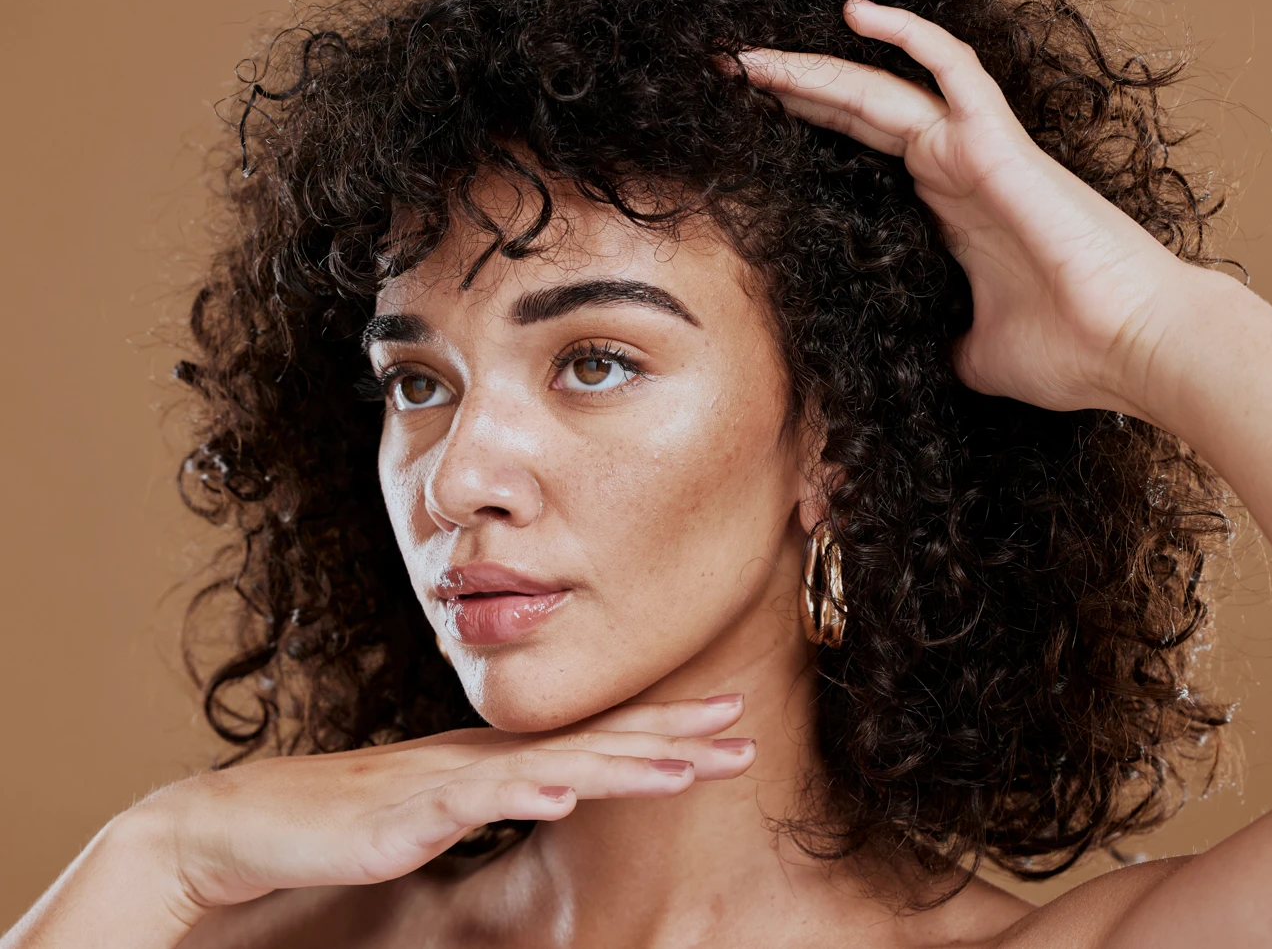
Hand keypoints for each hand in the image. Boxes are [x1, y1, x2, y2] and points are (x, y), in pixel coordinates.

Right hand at [123, 694, 753, 921]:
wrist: (254, 822)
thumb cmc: (350, 821)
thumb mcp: (440, 811)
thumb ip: (497, 800)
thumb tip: (555, 794)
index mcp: (498, 761)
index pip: (596, 739)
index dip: (662, 729)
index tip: (725, 725)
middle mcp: (484, 761)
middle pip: (594, 743)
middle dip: (671, 737)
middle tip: (742, 732)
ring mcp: (448, 783)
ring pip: (551, 766)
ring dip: (622, 764)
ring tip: (686, 765)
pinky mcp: (408, 815)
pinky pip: (473, 804)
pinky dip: (521, 796)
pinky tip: (564, 795)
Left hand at [733, 0, 1204, 416]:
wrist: (1130, 348)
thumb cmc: (1067, 351)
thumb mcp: (976, 354)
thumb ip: (942, 341)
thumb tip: (924, 361)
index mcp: (947, 213)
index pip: (863, 154)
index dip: (809, 132)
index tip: (750, 124)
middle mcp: (957, 172)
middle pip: (860, 113)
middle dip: (795, 94)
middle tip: (733, 76)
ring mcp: (977, 151)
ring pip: (885, 88)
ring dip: (819, 70)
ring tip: (755, 58)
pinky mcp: (999, 143)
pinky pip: (952, 68)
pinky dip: (908, 35)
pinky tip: (854, 12)